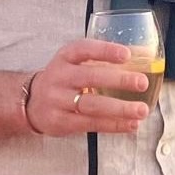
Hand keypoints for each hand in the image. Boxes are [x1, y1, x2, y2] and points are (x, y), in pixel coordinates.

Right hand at [25, 38, 150, 136]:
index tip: (127, 54)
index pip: (84, 49)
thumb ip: (102, 60)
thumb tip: (142, 56)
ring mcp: (58, 101)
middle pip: (90, 78)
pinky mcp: (61, 122)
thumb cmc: (64, 79)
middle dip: (119, 80)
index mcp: (65, 57)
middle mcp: (60, 77)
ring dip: (120, 108)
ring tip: (142, 110)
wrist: (31, 102)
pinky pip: (90, 124)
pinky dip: (113, 125)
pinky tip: (131, 124)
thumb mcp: (74, 62)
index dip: (105, 51)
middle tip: (142, 83)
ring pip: (92, 105)